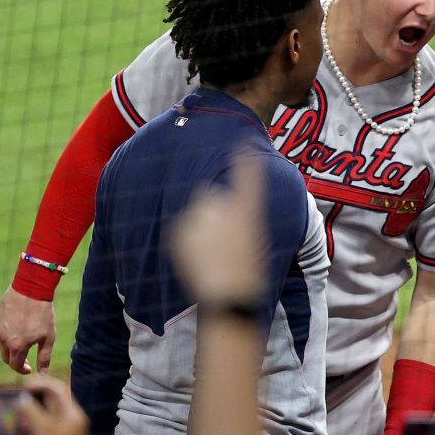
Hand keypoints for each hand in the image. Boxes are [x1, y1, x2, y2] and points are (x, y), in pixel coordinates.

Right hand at [0, 288, 55, 373]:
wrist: (30, 289)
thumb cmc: (43, 313)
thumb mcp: (48, 336)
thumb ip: (44, 357)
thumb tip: (43, 373)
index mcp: (17, 346)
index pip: (16, 365)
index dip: (23, 369)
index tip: (29, 369)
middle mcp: (4, 341)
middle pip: (7, 358)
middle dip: (16, 362)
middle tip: (26, 360)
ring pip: (1, 347)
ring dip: (11, 350)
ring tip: (23, 346)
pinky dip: (7, 338)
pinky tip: (17, 332)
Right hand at [22, 374, 87, 434]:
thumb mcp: (41, 430)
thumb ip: (33, 412)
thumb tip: (23, 397)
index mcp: (74, 413)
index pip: (60, 390)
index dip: (43, 383)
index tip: (27, 384)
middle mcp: (77, 417)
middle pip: (60, 397)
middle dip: (43, 390)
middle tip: (25, 388)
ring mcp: (73, 426)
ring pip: (58, 407)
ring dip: (42, 401)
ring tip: (27, 398)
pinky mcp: (68, 434)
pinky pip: (56, 417)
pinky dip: (45, 412)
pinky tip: (34, 413)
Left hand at [169, 154, 265, 304]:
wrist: (227, 291)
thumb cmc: (247, 267)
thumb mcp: (253, 237)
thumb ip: (237, 215)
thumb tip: (215, 200)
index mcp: (247, 208)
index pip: (248, 175)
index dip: (245, 158)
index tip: (244, 143)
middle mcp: (223, 206)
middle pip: (211, 196)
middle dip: (213, 209)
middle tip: (224, 237)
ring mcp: (200, 217)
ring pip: (197, 214)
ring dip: (201, 225)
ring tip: (212, 251)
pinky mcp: (181, 230)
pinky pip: (184, 228)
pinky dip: (189, 237)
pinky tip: (201, 255)